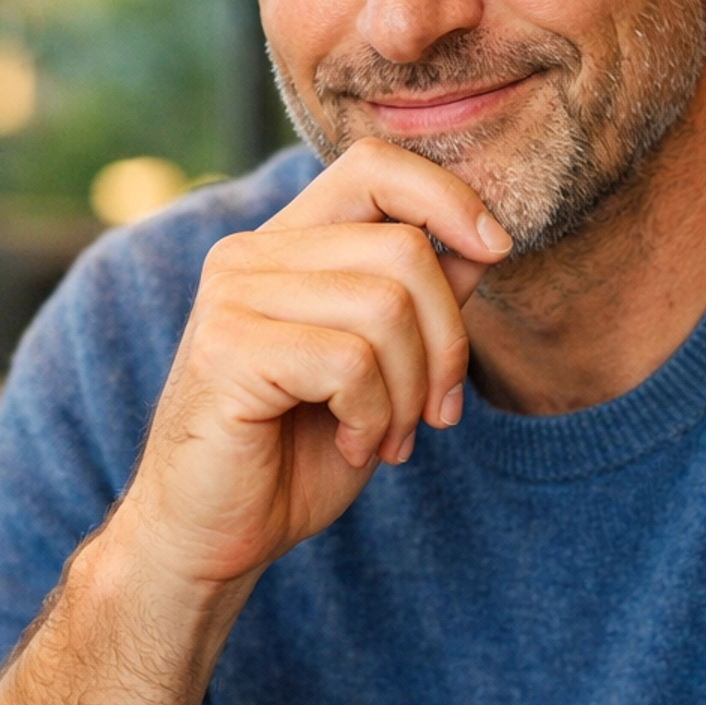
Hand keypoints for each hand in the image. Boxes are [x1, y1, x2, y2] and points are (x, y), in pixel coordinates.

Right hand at [122, 138, 511, 592]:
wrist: (210, 538)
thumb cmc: (294, 455)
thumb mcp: (380, 369)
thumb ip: (418, 300)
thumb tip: (482, 240)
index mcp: (285, 245)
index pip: (374, 166)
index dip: (447, 196)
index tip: (495, 249)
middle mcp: (249, 254)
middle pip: (403, 248)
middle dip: (447, 341)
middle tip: (434, 411)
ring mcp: (231, 296)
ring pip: (385, 306)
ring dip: (411, 391)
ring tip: (387, 436)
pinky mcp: (226, 350)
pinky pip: (350, 362)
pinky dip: (373, 416)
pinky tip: (353, 446)